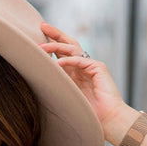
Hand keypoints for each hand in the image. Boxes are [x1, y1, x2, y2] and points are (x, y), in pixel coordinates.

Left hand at [40, 23, 128, 139]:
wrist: (109, 120)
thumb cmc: (89, 114)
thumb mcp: (67, 96)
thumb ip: (56, 85)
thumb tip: (37, 78)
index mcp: (75, 72)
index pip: (62, 53)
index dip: (52, 43)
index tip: (38, 37)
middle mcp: (83, 66)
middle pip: (68, 44)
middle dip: (55, 34)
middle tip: (42, 25)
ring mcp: (92, 65)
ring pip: (72, 49)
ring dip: (56, 47)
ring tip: (41, 47)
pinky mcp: (99, 68)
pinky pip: (80, 60)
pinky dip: (67, 61)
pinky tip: (56, 63)